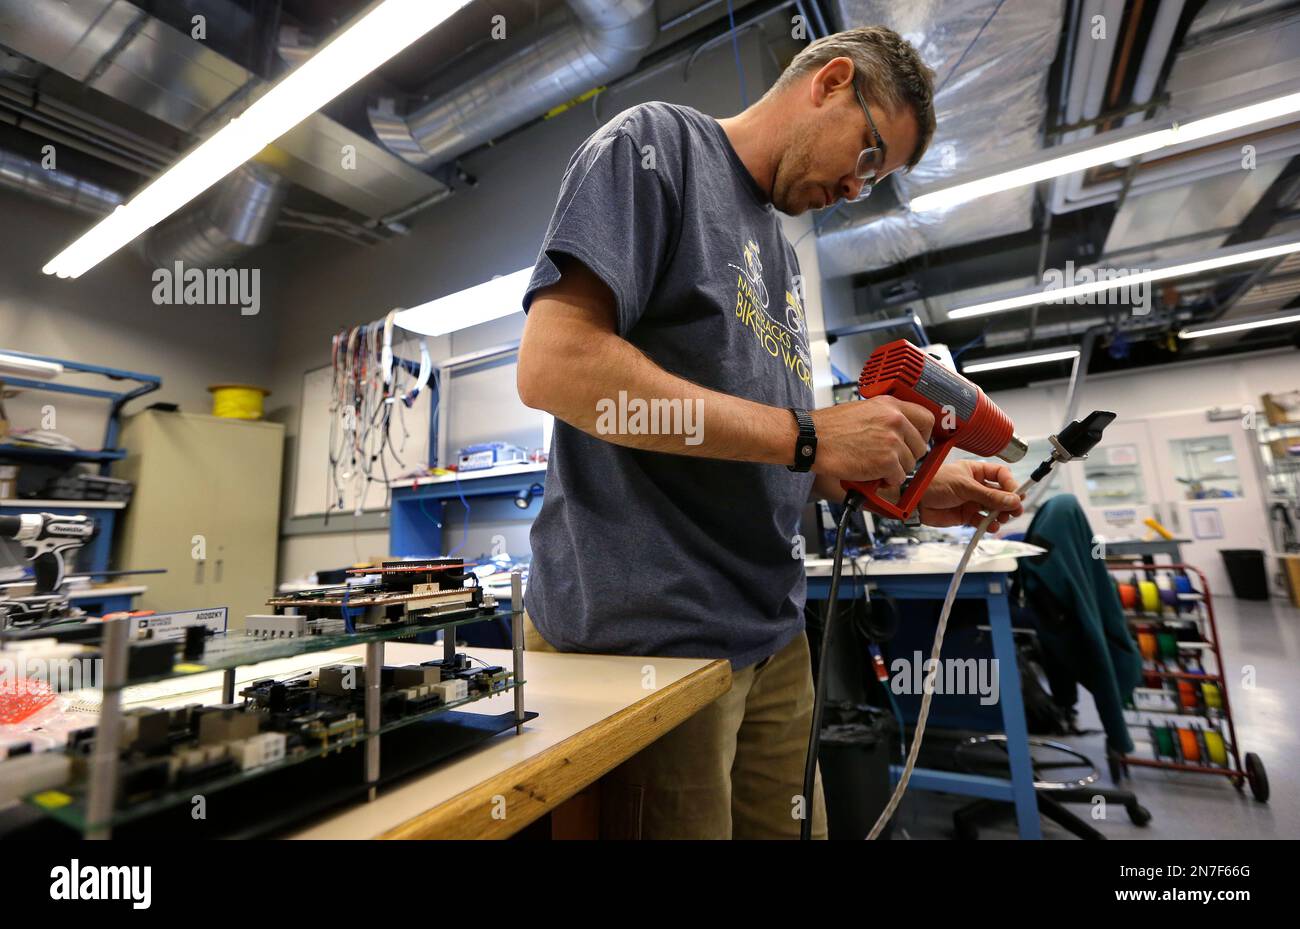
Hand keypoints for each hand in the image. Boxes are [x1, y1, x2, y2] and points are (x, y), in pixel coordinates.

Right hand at [811, 397, 934, 486]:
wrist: (811, 439)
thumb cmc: (829, 427)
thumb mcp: (863, 410)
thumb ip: (885, 417)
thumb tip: (901, 432)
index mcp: (890, 405)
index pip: (927, 418)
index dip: (923, 435)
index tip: (916, 442)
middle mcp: (895, 420)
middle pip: (920, 447)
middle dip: (906, 457)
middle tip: (888, 459)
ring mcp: (892, 440)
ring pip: (909, 465)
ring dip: (893, 470)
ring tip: (873, 465)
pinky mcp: (887, 461)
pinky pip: (898, 478)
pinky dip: (885, 481)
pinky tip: (870, 474)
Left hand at [918, 460, 1023, 532]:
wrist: (914, 501)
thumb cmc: (934, 484)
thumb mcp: (964, 487)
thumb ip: (989, 495)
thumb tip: (1014, 500)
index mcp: (976, 471)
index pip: (1001, 475)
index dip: (1010, 484)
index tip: (1016, 494)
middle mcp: (977, 486)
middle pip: (1001, 494)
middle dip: (1009, 503)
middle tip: (1015, 511)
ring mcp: (972, 501)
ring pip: (994, 509)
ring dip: (1001, 515)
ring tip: (1001, 520)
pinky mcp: (966, 516)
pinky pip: (983, 521)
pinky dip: (989, 525)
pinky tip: (991, 527)